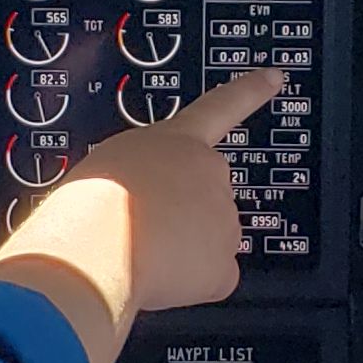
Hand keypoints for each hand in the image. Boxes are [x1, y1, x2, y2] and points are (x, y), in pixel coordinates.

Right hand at [0, 68, 285, 362]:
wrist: (96, 242)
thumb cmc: (86, 202)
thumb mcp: (108, 163)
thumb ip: (138, 172)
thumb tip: (138, 202)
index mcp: (176, 140)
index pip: (222, 107)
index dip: (251, 91)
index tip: (275, 76)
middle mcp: (210, 172)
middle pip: (206, 196)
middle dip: (182, 213)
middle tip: (141, 227)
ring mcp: (223, 218)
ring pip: (206, 242)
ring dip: (180, 250)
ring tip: (140, 252)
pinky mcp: (223, 265)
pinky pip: (211, 279)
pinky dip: (189, 286)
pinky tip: (161, 280)